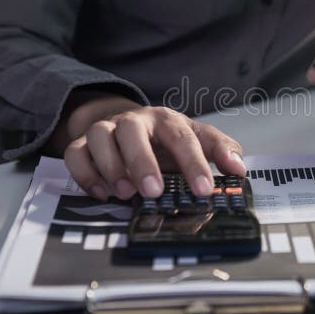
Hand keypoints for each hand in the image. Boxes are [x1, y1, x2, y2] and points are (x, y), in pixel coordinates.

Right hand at [49, 92, 245, 200]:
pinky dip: (86, 174)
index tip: (203, 190)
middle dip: (142, 162)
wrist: (128, 125)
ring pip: (99, 137)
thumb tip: (239, 169)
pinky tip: (102, 193)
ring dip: (111, 166)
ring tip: (126, 194)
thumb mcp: (196, 139)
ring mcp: (106, 130)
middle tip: (153, 192)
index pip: (183, 137)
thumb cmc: (166, 139)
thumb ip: (219, 150)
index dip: (194, 163)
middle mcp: (135, 121)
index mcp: (167, 120)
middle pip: (133, 132)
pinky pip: (75, 154)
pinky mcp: (82, 143)